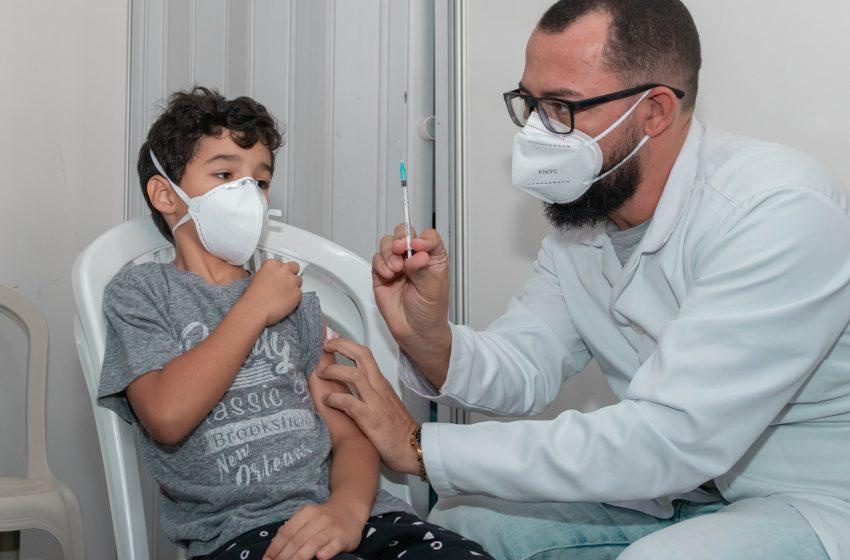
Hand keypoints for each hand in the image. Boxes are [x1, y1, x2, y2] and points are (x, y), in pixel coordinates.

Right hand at [243, 259, 302, 325]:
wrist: (256, 309)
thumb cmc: (254, 296)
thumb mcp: (257, 277)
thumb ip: (269, 273)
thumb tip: (273, 277)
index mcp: (273, 264)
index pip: (281, 263)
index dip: (279, 271)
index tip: (278, 275)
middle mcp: (284, 270)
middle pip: (295, 267)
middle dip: (291, 273)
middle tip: (286, 281)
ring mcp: (292, 281)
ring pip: (299, 280)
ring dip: (293, 285)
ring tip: (284, 294)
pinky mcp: (298, 293)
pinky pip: (299, 293)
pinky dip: (294, 297)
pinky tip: (285, 301)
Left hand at [263, 503, 362, 559]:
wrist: (350, 510)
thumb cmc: (323, 519)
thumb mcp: (307, 518)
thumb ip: (292, 530)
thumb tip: (273, 549)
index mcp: (305, 513)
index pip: (287, 532)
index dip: (275, 548)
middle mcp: (318, 518)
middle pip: (297, 540)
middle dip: (284, 557)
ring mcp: (331, 527)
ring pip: (313, 543)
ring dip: (299, 557)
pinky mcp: (343, 537)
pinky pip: (334, 545)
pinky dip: (327, 551)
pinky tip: (320, 558)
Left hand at [318, 337, 419, 474]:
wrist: (412, 448)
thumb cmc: (398, 428)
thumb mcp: (385, 402)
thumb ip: (371, 390)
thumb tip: (355, 382)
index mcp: (381, 383)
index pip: (365, 354)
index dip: (347, 344)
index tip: (332, 339)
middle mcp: (378, 387)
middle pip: (361, 355)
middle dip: (341, 345)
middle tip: (324, 345)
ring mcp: (375, 401)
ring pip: (354, 375)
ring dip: (334, 370)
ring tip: (320, 373)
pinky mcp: (370, 418)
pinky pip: (349, 402)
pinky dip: (335, 398)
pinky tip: (326, 400)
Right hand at [373, 225, 451, 379]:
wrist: (416, 333)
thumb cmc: (430, 312)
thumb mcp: (433, 289)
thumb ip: (423, 269)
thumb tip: (417, 253)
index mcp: (433, 258)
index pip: (428, 237)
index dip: (422, 238)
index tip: (419, 246)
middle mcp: (414, 258)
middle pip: (404, 234)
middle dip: (400, 238)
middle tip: (401, 248)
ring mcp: (397, 265)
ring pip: (388, 244)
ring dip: (389, 252)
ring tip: (396, 268)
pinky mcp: (382, 275)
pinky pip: (376, 260)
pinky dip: (380, 263)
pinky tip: (388, 274)